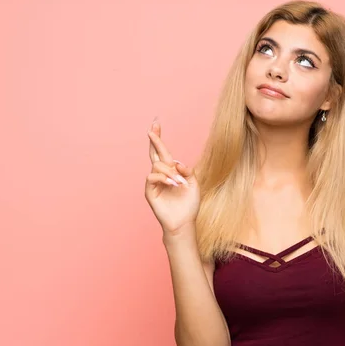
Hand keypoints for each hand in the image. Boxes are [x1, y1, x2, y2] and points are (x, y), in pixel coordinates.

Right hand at [144, 119, 199, 234]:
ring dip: (170, 172)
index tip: (156, 123)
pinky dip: (163, 178)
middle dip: (154, 139)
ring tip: (179, 183)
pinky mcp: (150, 192)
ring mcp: (154, 183)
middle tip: (152, 127)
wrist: (184, 222)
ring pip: (157, 166)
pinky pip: (152, 177)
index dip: (159, 138)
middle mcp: (161, 175)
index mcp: (171, 171)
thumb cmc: (189, 204)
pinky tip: (173, 184)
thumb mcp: (194, 183)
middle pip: (154, 153)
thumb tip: (176, 161)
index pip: (163, 152)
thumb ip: (186, 170)